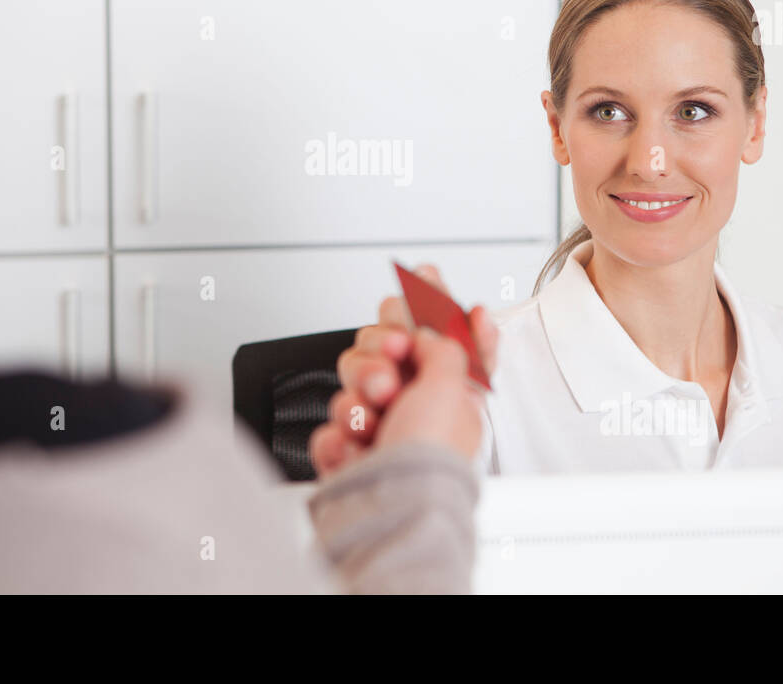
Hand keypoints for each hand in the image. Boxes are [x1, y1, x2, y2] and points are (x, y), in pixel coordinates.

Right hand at [309, 265, 498, 477]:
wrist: (394, 508)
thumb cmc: (431, 456)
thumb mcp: (452, 381)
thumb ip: (442, 340)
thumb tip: (431, 327)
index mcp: (450, 387)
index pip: (441, 332)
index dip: (432, 300)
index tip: (425, 273)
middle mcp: (417, 404)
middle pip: (380, 348)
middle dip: (379, 349)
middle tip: (393, 355)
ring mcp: (380, 427)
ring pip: (350, 383)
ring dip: (359, 395)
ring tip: (374, 412)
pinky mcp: (349, 452)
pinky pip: (331, 424)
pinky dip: (340, 434)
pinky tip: (358, 444)